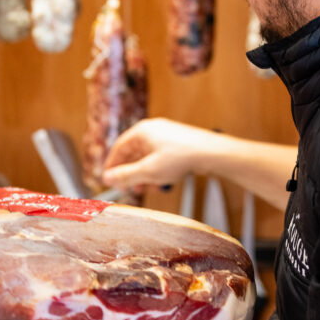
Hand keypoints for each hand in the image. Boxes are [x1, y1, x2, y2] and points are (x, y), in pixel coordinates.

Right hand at [102, 118, 219, 191]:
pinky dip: (158, 171)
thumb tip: (107, 178)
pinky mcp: (178, 143)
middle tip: (132, 189)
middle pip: (134, 154)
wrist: (211, 153)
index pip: (119, 148)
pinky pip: (161, 158)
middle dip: (132, 174)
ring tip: (150, 189)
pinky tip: (164, 183)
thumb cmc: (180, 158)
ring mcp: (167, 136)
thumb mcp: (148, 171)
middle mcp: (153, 130)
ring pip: (148, 158)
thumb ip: (125, 175)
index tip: (110, 180)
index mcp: (142, 131)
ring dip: (146, 175)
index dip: (113, 166)